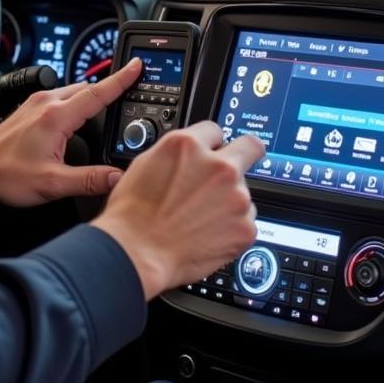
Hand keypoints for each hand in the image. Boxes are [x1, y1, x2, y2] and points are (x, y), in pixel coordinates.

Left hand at [0, 58, 142, 220]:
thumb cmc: (5, 176)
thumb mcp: (52, 184)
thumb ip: (89, 180)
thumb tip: (118, 177)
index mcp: (56, 117)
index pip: (97, 92)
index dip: (121, 79)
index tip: (137, 66)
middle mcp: (46, 103)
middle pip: (88, 89)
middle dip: (110, 89)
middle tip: (131, 92)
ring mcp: (36, 104)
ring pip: (73, 92)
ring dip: (92, 97)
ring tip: (110, 107)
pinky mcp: (29, 109)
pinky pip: (61, 98)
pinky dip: (76, 102)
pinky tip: (79, 118)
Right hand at [91, 122, 264, 299]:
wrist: (136, 252)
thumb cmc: (132, 212)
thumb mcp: (146, 163)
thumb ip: (179, 153)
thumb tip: (191, 156)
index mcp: (189, 145)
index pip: (216, 130)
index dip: (210, 143)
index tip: (210, 153)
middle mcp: (218, 166)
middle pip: (251, 147)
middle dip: (243, 154)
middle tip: (228, 172)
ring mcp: (236, 197)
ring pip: (244, 190)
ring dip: (230, 199)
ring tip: (200, 217)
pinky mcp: (246, 227)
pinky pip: (246, 219)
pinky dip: (231, 226)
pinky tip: (207, 233)